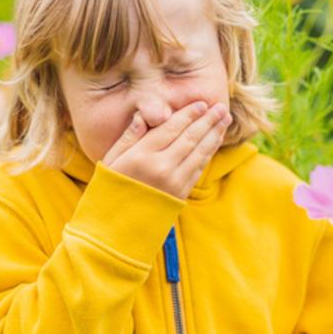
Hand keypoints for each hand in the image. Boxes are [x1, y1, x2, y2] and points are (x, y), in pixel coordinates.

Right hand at [101, 100, 231, 199]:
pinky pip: (198, 169)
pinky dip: (208, 153)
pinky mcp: (180, 194)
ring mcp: (173, 182)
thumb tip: (143, 115)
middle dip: (208, 121)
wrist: (115, 230)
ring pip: (199, 152)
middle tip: (222, 107)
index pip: (171, 128)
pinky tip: (214, 142)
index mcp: (141, 155)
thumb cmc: (108, 191)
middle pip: (190, 137)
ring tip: (224, 121)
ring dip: (214, 135)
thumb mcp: (110, 160)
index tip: (201, 103)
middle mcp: (161, 167)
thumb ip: (129, 136)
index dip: (188, 114)